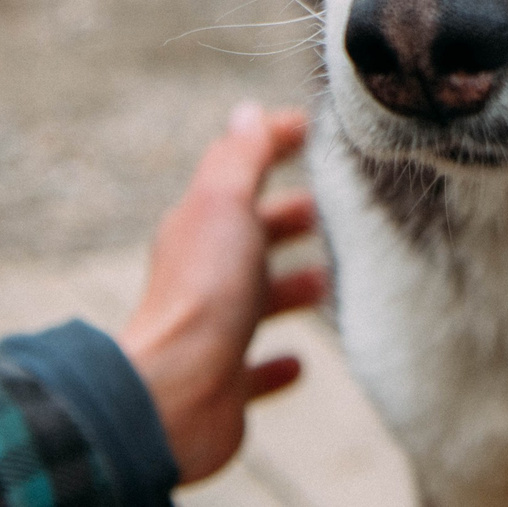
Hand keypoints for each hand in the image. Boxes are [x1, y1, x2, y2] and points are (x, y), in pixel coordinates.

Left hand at [117, 101, 326, 482]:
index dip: (276, 148)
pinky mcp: (226, 384)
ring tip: (329, 282)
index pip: (242, 173)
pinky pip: (255, 369)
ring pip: (256, 301)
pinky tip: (300, 364)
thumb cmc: (203, 295)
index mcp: (201, 228)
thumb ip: (241, 158)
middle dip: (286, 221)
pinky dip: (277, 363)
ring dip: (289, 288)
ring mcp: (214, 332)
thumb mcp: (225, 205)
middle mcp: (204, 276)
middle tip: (332, 212)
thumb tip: (248, 112)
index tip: (316, 133)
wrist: (175, 394)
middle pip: (250, 239)